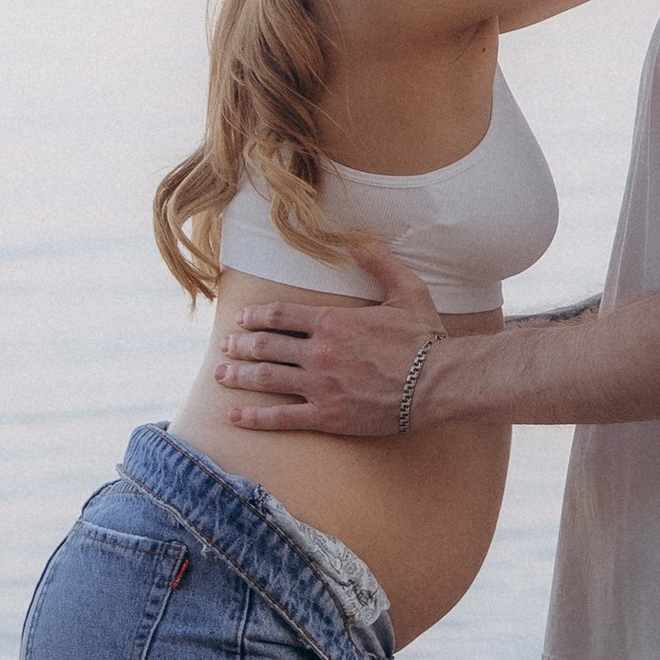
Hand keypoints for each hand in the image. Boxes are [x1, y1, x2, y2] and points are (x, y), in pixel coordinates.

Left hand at [212, 242, 444, 439]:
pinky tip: (236, 416)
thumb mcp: (407, 290)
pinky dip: (256, 417)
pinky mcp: (327, 415)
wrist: (438, 382)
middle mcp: (319, 352)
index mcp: (333, 321)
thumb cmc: (425, 338)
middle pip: (266, 346)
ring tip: (220, 376)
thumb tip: (357, 241)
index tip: (241, 318)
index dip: (256, 316)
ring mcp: (320, 386)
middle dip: (240, 345)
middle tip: (224, 346)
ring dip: (239, 375)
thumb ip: (379, 263)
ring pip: (267, 379)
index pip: (281, 315)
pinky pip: (282, 417)